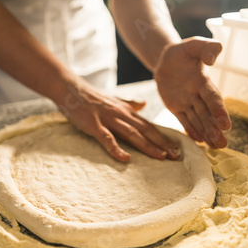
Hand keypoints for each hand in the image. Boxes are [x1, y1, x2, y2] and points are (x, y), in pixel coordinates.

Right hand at [53, 81, 180, 161]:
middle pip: (145, 130)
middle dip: (162, 143)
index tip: (177, 148)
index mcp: (126, 111)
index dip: (163, 137)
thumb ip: (129, 104)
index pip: (149, 125)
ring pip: (132, 134)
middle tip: (176, 156)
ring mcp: (108, 119)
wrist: (70, 89)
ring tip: (161, 157)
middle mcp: (121, 115)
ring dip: (147, 145)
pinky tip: (125, 158)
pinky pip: (107, 138)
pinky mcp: (94, 125)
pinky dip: (116, 148)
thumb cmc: (90, 97)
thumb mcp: (114, 100)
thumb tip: (143, 104)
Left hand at [154, 37, 231, 147]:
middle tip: (223, 144)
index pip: (212, 98)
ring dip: (207, 133)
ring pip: (198, 120)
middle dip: (215, 129)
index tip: (226, 125)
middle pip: (208, 114)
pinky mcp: (177, 107)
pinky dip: (191, 130)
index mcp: (203, 81)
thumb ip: (206, 48)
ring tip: (216, 147)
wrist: (165, 59)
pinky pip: (184, 120)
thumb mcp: (193, 45)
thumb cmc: (181, 52)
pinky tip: (199, 141)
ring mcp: (188, 102)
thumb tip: (214, 58)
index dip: (219, 111)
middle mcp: (198, 94)